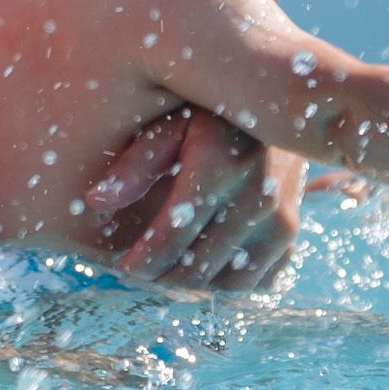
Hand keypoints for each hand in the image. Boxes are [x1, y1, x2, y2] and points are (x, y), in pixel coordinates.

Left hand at [90, 108, 304, 289]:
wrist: (278, 104)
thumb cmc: (211, 112)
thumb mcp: (170, 123)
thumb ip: (135, 164)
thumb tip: (95, 203)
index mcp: (218, 167)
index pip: (170, 239)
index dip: (140, 262)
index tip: (120, 266)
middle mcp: (257, 198)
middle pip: (196, 269)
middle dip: (160, 278)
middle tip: (137, 271)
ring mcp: (281, 219)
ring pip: (228, 284)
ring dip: (193, 285)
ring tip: (166, 270)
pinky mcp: (293, 232)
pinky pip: (258, 280)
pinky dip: (228, 280)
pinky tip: (203, 263)